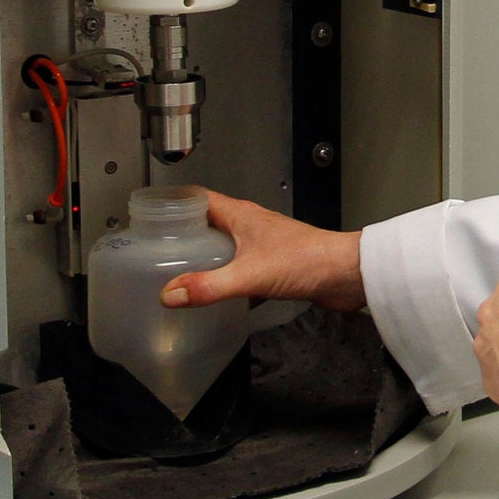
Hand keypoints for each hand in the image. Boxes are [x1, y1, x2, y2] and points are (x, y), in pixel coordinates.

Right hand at [160, 190, 365, 311]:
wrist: (348, 275)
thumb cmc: (309, 260)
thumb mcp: (250, 275)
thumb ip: (209, 287)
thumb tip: (170, 294)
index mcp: (242, 216)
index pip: (199, 199)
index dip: (174, 203)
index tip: (150, 215)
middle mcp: (251, 226)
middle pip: (209, 225)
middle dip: (183, 236)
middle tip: (157, 252)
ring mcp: (263, 246)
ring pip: (225, 249)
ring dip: (205, 261)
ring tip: (180, 276)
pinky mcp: (274, 267)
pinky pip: (241, 272)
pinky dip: (227, 283)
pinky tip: (217, 299)